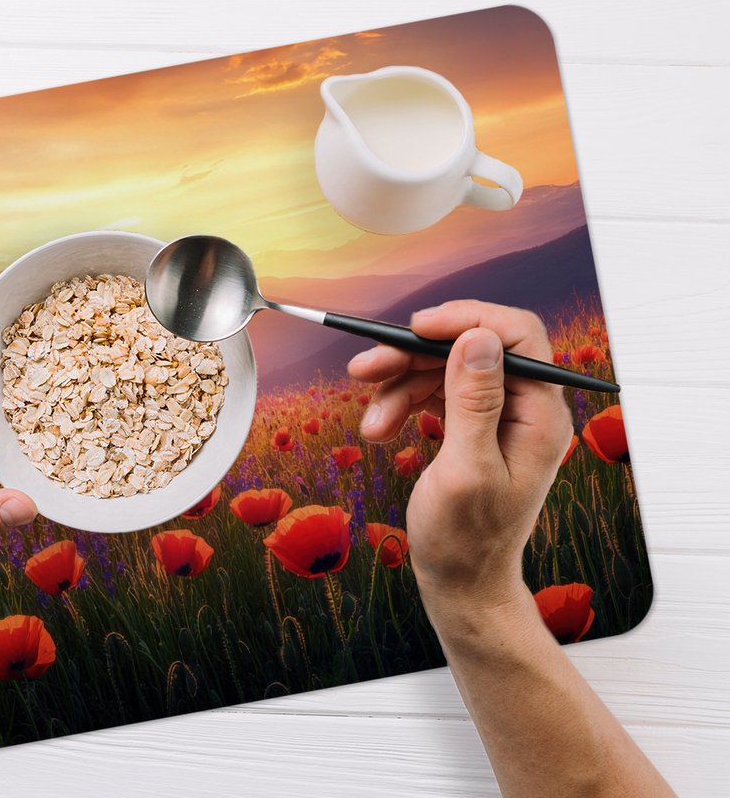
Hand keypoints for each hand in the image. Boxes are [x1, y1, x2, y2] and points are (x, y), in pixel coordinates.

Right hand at [347, 300, 573, 610]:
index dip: (466, 321)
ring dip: (399, 386)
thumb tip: (478, 338)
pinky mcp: (471, 428)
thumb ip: (474, 401)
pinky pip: (434, 393)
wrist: (462, 584)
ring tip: (371, 426)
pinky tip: (381, 429)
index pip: (516, 337)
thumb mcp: (467, 470)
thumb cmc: (467, 540)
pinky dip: (402, 404)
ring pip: (444, 370)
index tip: (415, 327)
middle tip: (363, 369)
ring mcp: (497, 418)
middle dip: (413, 356)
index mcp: (540, 415)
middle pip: (469, 350)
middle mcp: (524, 409)